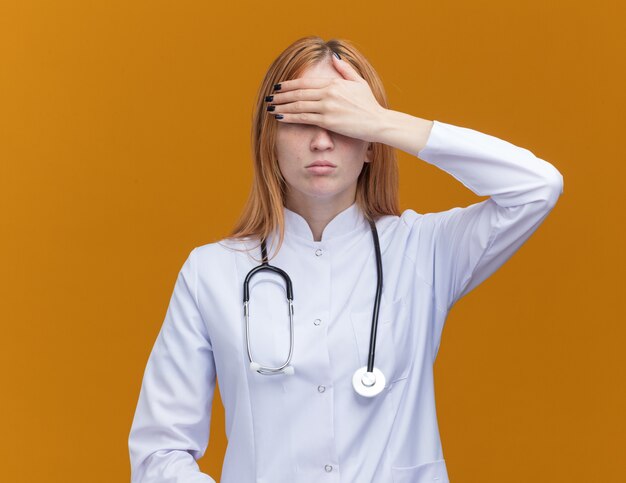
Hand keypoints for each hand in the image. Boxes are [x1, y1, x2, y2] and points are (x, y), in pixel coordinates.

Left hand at [267, 54, 387, 142]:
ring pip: (298, 106)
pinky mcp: (328, 121)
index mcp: (333, 83)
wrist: (378, 121)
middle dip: (281, 96)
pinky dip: (290, 117)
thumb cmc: (369, 104)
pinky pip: (304, 118)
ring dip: (282, 107)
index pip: (305, 83)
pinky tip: (280, 118)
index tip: (278, 87)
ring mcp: (327, 107)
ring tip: (270, 108)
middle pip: (298, 94)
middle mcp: (328, 94)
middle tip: (269, 97)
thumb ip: (345, 69)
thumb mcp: (358, 82)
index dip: (289, 85)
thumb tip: (333, 57)